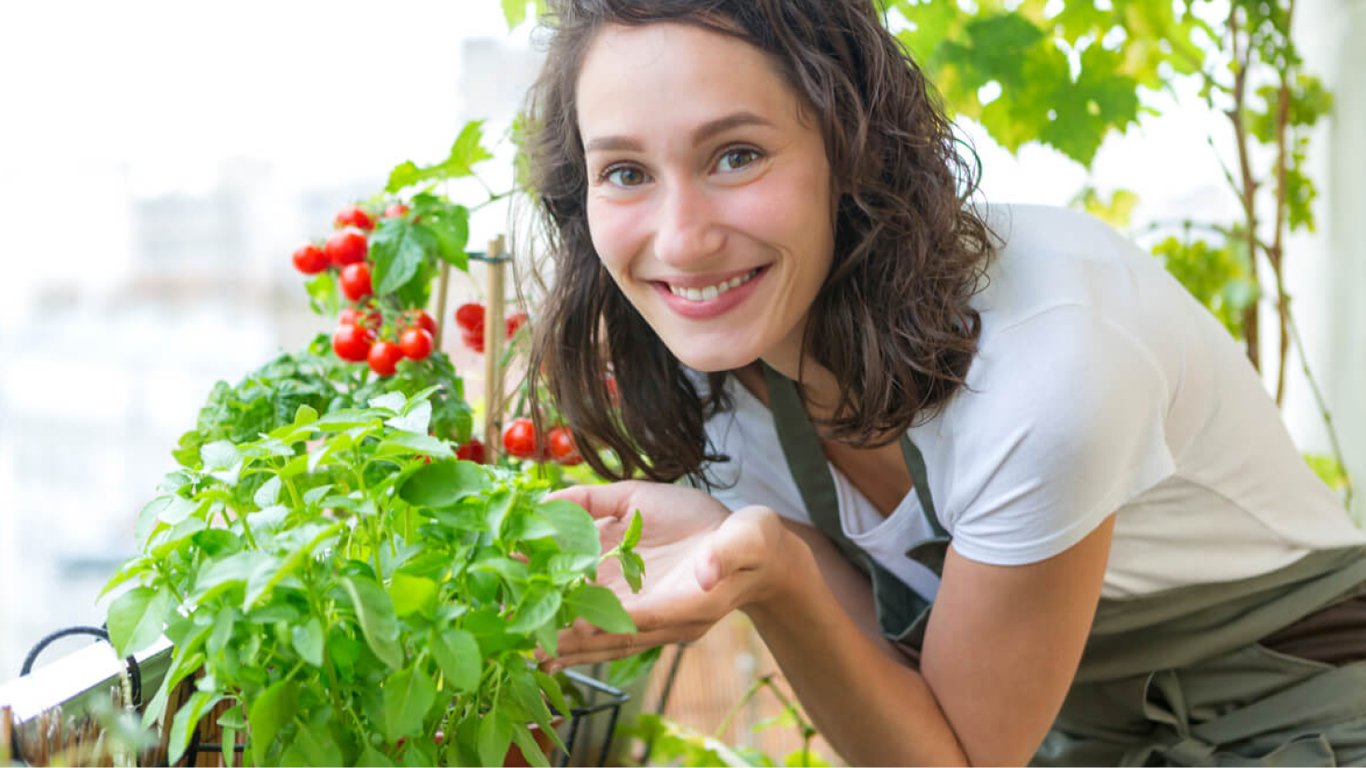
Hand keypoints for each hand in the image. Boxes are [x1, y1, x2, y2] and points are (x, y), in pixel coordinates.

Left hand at [545, 480, 793, 667]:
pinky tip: (538, 640)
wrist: (755, 555)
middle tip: (525, 638)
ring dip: (563, 639)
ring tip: (519, 641)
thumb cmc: (749, 540)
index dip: (607, 623)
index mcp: (694, 604)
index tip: (570, 625)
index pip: (645, 622)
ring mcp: (651, 620)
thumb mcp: (748, 536)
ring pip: (601, 639)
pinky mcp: (639, 609)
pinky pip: (602, 628)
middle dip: (569, 638)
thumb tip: (707, 570)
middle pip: (611, 638)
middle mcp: (667, 621)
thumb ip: (727, 553)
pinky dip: (571, 634)